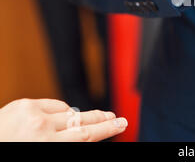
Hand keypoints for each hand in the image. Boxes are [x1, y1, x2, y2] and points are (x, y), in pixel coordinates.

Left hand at [0, 98, 126, 141]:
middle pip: (81, 121)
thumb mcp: (44, 152)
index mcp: (46, 145)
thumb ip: (64, 143)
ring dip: (75, 119)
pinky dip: (56, 112)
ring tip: (81, 123)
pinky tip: (52, 120)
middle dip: (101, 119)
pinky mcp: (24, 103)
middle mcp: (41, 128)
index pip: (85, 135)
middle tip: (116, 117)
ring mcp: (32, 113)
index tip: (121, 123)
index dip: (106, 129)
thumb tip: (83, 133)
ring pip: (67, 112)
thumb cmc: (12, 150)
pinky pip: (52, 105)